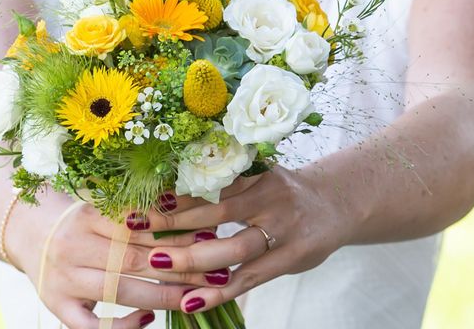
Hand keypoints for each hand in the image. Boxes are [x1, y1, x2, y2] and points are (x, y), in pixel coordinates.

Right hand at [6, 190, 218, 327]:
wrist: (28, 231)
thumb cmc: (79, 219)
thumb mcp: (102, 207)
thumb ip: (137, 212)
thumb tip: (188, 211)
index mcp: (87, 215)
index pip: (139, 227)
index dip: (175, 233)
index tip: (209, 238)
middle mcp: (72, 246)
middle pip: (133, 259)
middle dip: (179, 267)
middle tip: (215, 272)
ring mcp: (62, 279)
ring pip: (119, 291)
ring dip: (162, 295)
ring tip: (194, 296)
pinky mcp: (55, 305)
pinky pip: (89, 325)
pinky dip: (120, 326)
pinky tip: (148, 319)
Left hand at [127, 166, 355, 313]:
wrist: (336, 203)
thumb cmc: (286, 191)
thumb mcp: (260, 176)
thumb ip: (227, 183)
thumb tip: (172, 193)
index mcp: (257, 172)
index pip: (210, 183)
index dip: (176, 193)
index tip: (142, 201)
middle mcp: (270, 196)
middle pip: (217, 209)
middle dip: (175, 222)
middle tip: (137, 229)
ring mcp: (284, 228)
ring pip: (234, 247)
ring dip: (193, 259)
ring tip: (158, 265)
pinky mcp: (293, 256)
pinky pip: (251, 277)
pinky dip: (221, 292)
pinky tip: (193, 301)